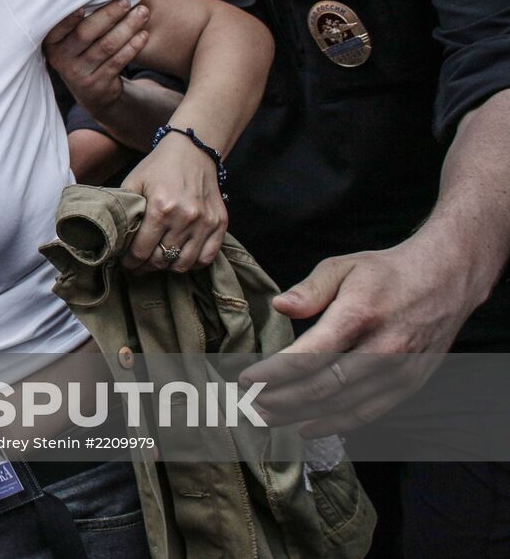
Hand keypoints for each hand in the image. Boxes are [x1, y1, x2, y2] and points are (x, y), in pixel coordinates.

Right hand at [44, 0, 149, 118]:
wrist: (92, 92)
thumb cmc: (84, 53)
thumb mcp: (72, 40)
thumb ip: (78, 20)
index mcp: (52, 43)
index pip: (58, 29)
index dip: (69, 18)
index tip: (84, 5)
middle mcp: (61, 59)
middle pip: (85, 33)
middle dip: (109, 15)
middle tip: (126, 1)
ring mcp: (79, 74)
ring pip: (106, 46)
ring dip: (127, 27)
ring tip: (143, 13)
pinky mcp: (98, 84)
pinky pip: (118, 61)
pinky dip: (132, 46)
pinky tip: (143, 35)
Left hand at [118, 132, 225, 272]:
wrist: (192, 151)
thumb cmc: (158, 167)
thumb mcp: (134, 182)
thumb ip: (124, 210)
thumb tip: (111, 236)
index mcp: (160, 208)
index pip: (142, 251)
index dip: (131, 262)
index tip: (126, 263)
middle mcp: (185, 217)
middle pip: (161, 260)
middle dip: (146, 266)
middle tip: (140, 264)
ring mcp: (205, 222)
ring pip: (184, 263)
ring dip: (168, 266)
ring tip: (159, 260)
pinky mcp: (220, 223)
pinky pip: (207, 258)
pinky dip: (193, 263)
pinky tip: (181, 256)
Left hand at [238, 232, 478, 435]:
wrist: (446, 279)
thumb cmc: (385, 272)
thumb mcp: (342, 267)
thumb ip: (309, 290)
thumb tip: (278, 307)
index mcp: (360, 314)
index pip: (310, 354)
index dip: (275, 372)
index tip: (246, 379)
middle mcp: (383, 348)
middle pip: (324, 386)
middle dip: (281, 399)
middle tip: (249, 405)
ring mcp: (400, 370)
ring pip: (343, 404)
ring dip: (301, 415)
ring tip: (267, 418)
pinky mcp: (410, 384)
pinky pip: (369, 412)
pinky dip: (336, 424)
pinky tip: (306, 427)